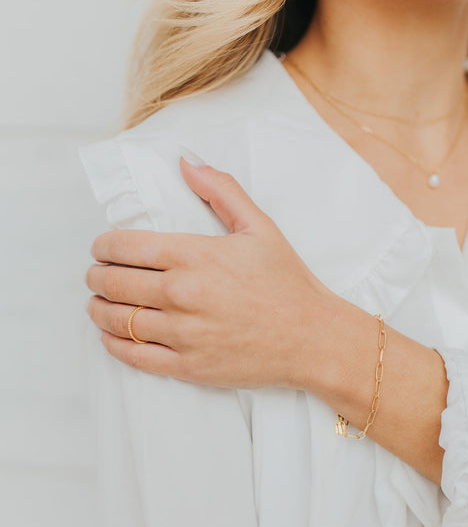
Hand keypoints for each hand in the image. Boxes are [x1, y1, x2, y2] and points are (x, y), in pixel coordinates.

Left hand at [86, 156, 336, 389]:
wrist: (312, 338)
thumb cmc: (287, 283)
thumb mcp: (259, 227)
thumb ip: (220, 190)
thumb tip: (186, 160)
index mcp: (193, 255)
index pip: (124, 247)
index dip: (103, 247)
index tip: (101, 249)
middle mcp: (181, 294)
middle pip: (113, 283)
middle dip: (97, 277)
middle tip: (96, 276)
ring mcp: (183, 333)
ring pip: (117, 320)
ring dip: (98, 309)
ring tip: (98, 304)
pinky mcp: (188, 366)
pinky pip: (134, 356)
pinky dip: (114, 344)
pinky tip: (111, 336)